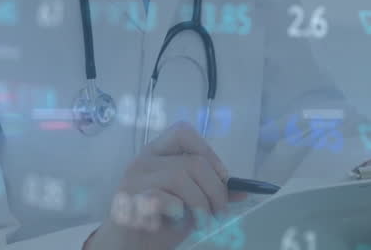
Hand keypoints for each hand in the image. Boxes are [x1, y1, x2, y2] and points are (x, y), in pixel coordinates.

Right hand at [85, 122, 246, 249]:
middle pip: (192, 161)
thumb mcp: (192, 203)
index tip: (224, 178)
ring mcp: (133, 179)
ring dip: (200, 202)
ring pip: (179, 176)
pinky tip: (178, 220)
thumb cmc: (161, 221)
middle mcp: (143, 160)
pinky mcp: (127, 200)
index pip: (183, 132)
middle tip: (220, 212)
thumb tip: (243, 190)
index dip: (209, 152)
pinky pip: (160, 196)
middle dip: (215, 189)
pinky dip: (177, 209)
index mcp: (157, 153)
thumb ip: (212, 192)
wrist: (131, 247)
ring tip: (203, 222)